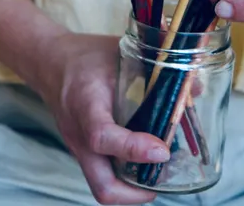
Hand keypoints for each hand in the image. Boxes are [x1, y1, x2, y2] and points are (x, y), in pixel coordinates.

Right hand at [31, 33, 169, 204]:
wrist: (48, 63)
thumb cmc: (85, 56)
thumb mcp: (119, 51)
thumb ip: (156, 68)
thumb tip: (196, 87)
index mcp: (85, 102)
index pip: (102, 136)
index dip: (134, 149)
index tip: (162, 150)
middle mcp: (78, 133)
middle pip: (100, 183)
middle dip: (134, 194)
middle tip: (161, 183)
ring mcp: (78, 147)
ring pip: (100, 185)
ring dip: (131, 189)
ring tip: (156, 176)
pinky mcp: (82, 151)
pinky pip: (101, 174)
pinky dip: (123, 177)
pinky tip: (143, 163)